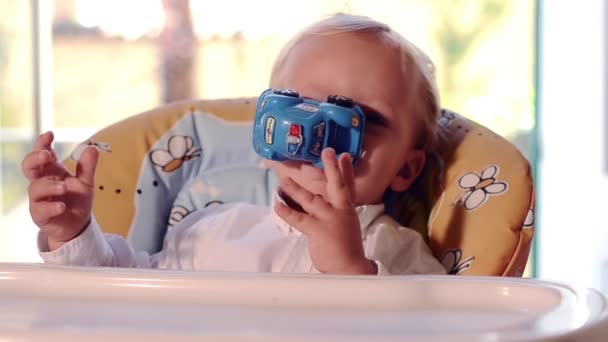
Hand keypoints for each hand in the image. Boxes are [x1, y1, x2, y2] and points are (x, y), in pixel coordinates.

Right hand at [21, 131, 98, 250]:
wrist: (77, 225)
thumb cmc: (77, 200)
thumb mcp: (86, 182)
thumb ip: (87, 167)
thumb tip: (92, 148)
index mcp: (52, 171)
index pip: (42, 153)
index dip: (42, 143)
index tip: (50, 135)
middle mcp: (42, 182)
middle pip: (28, 166)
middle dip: (35, 159)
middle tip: (47, 155)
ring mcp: (38, 199)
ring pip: (35, 188)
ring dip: (49, 186)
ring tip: (64, 187)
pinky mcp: (40, 215)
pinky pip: (40, 209)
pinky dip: (51, 207)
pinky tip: (62, 206)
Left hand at [275, 148, 376, 274]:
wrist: (350, 269)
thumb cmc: (345, 248)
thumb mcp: (345, 225)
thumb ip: (337, 212)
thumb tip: (324, 202)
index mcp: (347, 210)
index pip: (348, 187)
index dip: (346, 170)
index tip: (344, 155)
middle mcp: (341, 211)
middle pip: (338, 185)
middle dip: (333, 168)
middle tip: (329, 151)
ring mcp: (330, 220)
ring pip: (311, 200)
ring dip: (296, 189)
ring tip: (284, 180)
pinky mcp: (318, 231)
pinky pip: (299, 219)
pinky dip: (286, 212)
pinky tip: (277, 205)